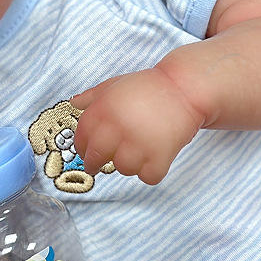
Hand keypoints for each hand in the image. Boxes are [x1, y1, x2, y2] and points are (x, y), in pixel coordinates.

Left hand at [71, 66, 204, 184]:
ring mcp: (139, 144)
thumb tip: (74, 103)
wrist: (186, 88)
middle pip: (96, 158)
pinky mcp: (160, 157)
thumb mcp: (116, 83)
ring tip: (139, 150)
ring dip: (129, 164)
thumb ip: (93, 96)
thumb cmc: (151, 86)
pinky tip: (155, 157)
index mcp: (105, 108)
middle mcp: (119, 127)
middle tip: (99, 166)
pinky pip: (148, 176)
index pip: (82, 137)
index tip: (85, 153)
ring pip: (123, 169)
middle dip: (95, 164)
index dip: (82, 147)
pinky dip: (152, 171)